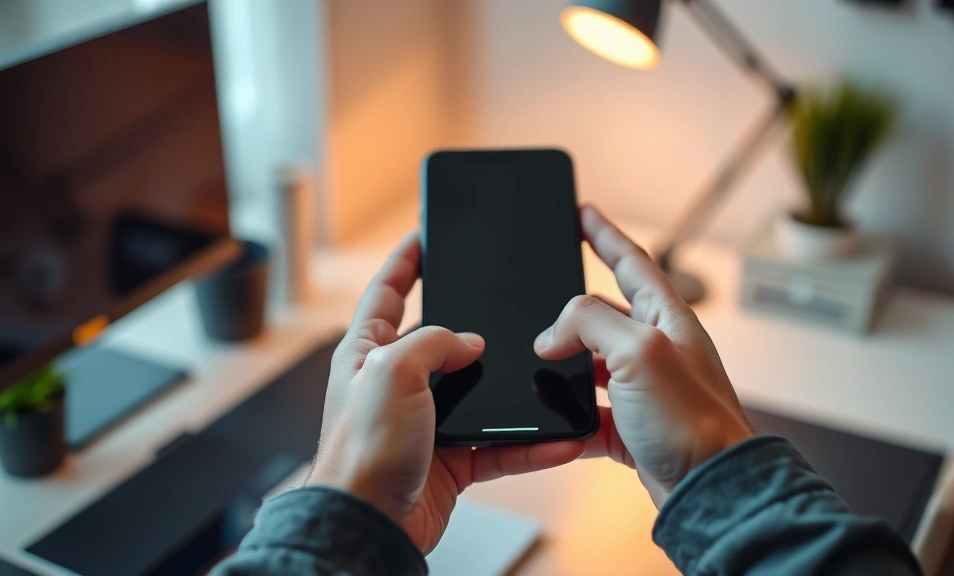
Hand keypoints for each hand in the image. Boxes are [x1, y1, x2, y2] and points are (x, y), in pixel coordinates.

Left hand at [306, 232, 584, 552]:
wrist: (371, 524)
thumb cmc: (360, 452)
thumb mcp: (391, 371)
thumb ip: (433, 343)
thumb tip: (469, 343)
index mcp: (367, 353)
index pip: (385, 293)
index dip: (404, 262)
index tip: (424, 238)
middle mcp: (394, 384)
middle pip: (438, 342)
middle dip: (472, 328)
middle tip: (502, 308)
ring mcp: (424, 422)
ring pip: (478, 396)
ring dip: (511, 393)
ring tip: (544, 377)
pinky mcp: (450, 460)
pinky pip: (499, 446)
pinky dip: (529, 445)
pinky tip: (557, 441)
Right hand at [534, 206, 754, 507]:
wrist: (710, 488)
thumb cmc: (693, 421)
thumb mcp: (638, 352)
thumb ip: (590, 325)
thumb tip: (552, 333)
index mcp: (668, 319)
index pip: (633, 262)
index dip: (605, 234)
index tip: (585, 213)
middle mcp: (659, 349)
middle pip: (610, 311)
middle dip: (576, 300)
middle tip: (549, 281)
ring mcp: (646, 389)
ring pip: (595, 362)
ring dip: (568, 359)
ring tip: (540, 354)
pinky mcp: (633, 427)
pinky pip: (592, 411)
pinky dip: (571, 413)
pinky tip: (556, 418)